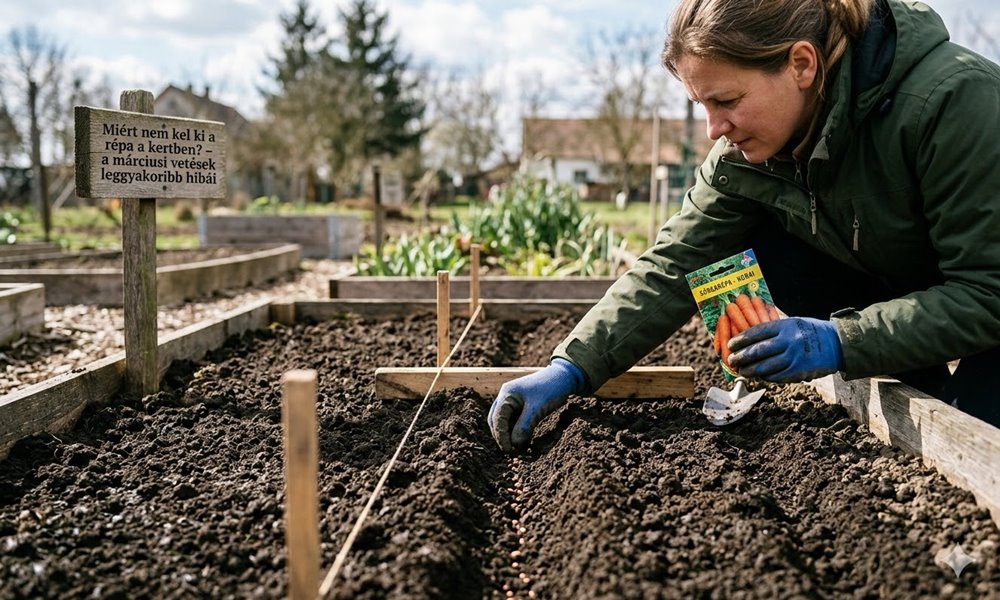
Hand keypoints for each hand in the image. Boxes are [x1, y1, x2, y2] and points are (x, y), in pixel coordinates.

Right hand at [488, 358, 584, 452]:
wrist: (565, 376)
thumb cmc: (550, 388)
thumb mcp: (537, 408)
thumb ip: (524, 426)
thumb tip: (514, 444)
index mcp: (507, 394)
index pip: (497, 419)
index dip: (501, 436)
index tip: (508, 450)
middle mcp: (506, 397)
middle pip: (496, 420)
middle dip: (501, 436)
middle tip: (510, 451)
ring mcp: (513, 400)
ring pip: (505, 421)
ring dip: (508, 434)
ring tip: (517, 448)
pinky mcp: (521, 405)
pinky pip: (514, 420)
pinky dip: (516, 430)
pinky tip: (523, 440)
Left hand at [728, 317, 843, 382]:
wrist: (838, 344)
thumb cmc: (811, 331)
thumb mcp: (793, 323)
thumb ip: (774, 330)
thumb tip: (749, 336)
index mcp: (786, 326)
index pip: (757, 332)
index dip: (741, 339)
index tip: (731, 344)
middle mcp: (789, 341)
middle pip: (758, 351)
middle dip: (741, 357)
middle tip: (731, 360)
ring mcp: (794, 358)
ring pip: (765, 367)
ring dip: (750, 370)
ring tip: (742, 371)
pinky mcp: (799, 371)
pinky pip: (777, 376)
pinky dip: (765, 376)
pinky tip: (759, 375)